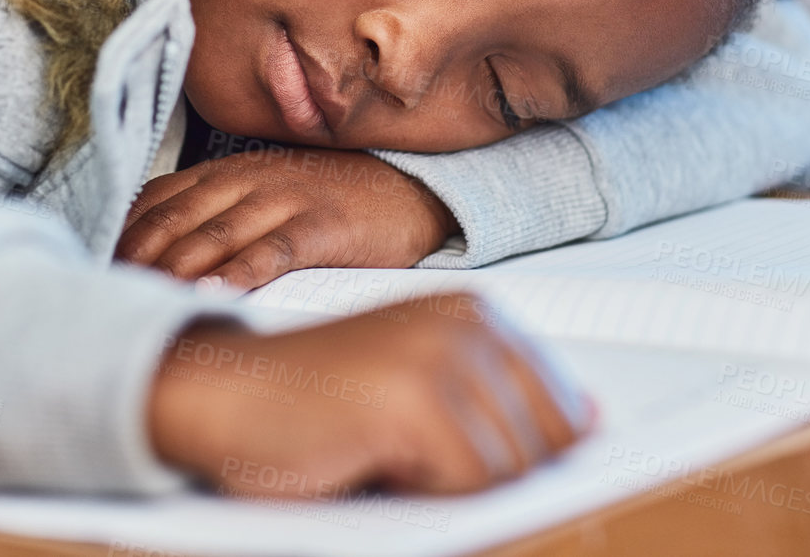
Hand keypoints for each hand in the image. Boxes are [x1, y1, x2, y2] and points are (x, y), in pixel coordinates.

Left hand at [116, 148, 458, 290]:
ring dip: (174, 268)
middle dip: (137, 258)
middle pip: (177, 217)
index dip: (123, 235)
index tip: (97, 272)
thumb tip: (159, 258)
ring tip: (143, 299)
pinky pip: (273, 249)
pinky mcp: (324, 225)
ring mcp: (287, 198)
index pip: (158, 197)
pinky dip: (238, 272)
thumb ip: (217, 214)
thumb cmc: (331, 201)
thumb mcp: (267, 194)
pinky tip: (213, 294)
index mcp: (230, 171)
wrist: (409, 189)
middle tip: (106, 296)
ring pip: (215, 233)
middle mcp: (250, 178)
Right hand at [147, 294, 592, 497]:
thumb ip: (500, 397)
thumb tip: (589, 425)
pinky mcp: (417, 399)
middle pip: (544, 444)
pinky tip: (371, 460)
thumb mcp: (422, 388)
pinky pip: (471, 485)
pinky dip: (427, 495)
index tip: (478, 460)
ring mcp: (445, 356)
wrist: (220, 393)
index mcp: (479, 313)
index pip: (565, 408)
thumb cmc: (312, 406)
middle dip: (488, 477)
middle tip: (407, 457)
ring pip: (510, 470)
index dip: (532, 455)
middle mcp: (470, 323)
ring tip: (387, 455)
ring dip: (451, 487)